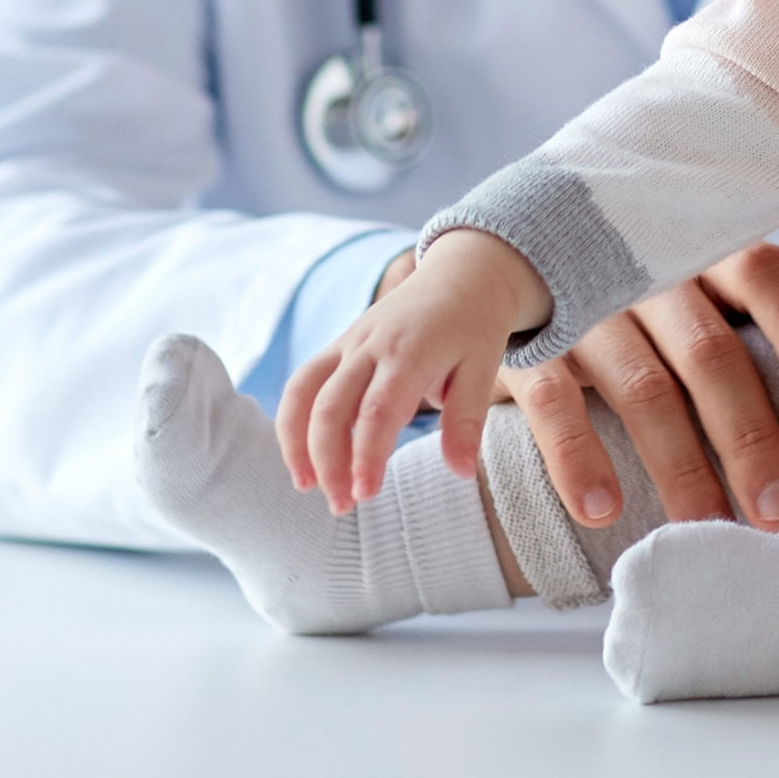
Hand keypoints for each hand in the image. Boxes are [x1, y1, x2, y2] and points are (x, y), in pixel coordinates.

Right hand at [279, 229, 549, 512]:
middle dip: (328, 461)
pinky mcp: (340, 344)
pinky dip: (293, 419)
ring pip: (304, 390)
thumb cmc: (476, 324)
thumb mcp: (484, 366)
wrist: (464, 272)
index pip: (377, 411)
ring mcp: (350, 341)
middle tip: (342, 506)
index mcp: (411, 350)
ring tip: (306, 486)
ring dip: (297, 441)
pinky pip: (304, 380)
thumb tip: (461, 474)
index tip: (365, 495)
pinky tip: (304, 456)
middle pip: (331, 406)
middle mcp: (372, 344)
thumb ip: (468, 420)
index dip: (366, 456)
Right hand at [480, 217, 778, 534]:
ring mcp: (586, 310)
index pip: (768, 272)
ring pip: (639, 385)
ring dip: (675, 462)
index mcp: (712, 250)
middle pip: (710, 348)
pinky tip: (605, 511)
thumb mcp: (747, 281)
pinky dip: (577, 456)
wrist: (527, 282)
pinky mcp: (529, 354)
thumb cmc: (673, 297)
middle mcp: (651, 273)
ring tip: (708, 529)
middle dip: (750, 430)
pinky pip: (550, 402)